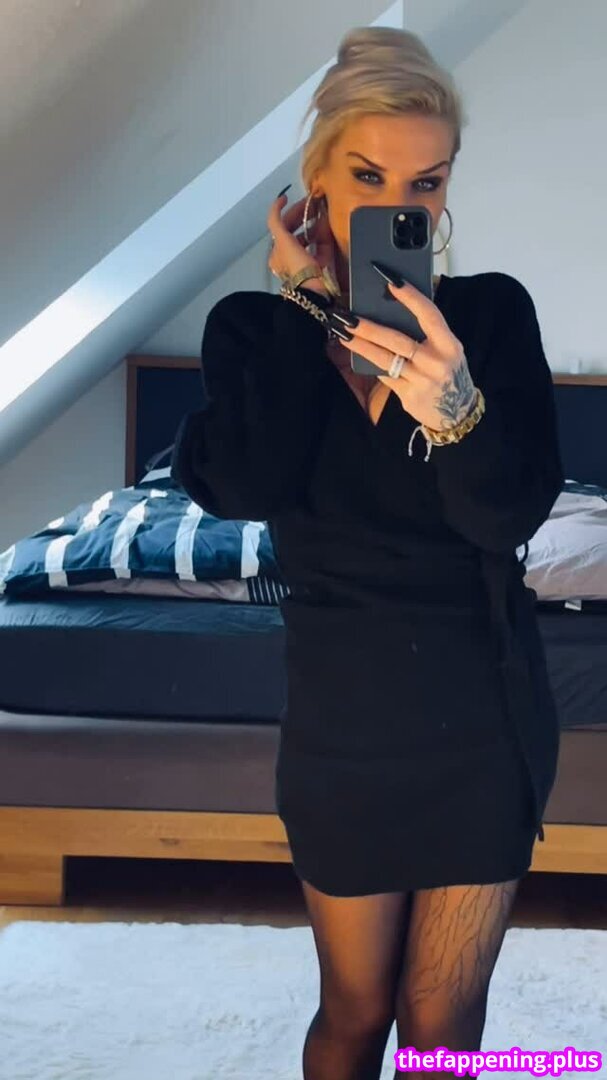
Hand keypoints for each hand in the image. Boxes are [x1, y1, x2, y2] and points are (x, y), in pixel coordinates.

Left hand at [266, 191, 336, 297]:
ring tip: (321, 210)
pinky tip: (327, 222)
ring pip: (309, 236)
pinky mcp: (322, 263)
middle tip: (312, 201)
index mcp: (278, 253)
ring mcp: (307, 260)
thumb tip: (280, 200)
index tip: (288, 197)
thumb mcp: (282, 241)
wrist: (313, 291)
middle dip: (302, 214)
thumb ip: (276, 220)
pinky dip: (324, 232)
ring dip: (314, 221)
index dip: (282, 210)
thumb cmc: (295, 265)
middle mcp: (291, 257)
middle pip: (295, 230)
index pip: (279, 227)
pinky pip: (322, 244)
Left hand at [335, 278, 476, 431]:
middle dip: (369, 327)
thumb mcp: (448, 348)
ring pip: (385, 359)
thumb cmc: (448, 371)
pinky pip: (385, 376)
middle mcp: (436, 361)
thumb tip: (398, 303)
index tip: (391, 281)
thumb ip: (429, 330)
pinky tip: (357, 354)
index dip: (410, 297)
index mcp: (449, 344)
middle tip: (347, 316)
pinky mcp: (409, 396)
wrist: (457, 411)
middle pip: (397, 340)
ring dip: (361, 345)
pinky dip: (372, 364)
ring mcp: (421, 380)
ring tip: (342, 333)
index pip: (429, 315)